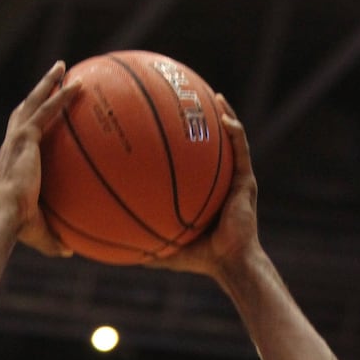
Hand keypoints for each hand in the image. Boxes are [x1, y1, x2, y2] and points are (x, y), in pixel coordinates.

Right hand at [0, 61, 80, 257]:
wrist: (6, 215)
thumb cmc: (18, 227)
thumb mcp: (39, 233)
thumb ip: (54, 238)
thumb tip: (70, 252)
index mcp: (13, 163)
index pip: (21, 138)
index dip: (30, 124)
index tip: (41, 115)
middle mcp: (12, 146)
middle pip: (24, 110)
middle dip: (38, 92)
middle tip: (53, 78)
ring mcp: (17, 139)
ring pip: (34, 102)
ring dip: (48, 83)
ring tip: (63, 67)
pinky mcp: (26, 137)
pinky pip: (48, 110)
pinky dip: (62, 96)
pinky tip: (80, 86)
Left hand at [150, 96, 259, 278]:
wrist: (230, 263)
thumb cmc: (200, 258)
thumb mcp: (165, 247)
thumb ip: (142, 244)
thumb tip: (113, 248)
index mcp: (202, 191)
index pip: (190, 163)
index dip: (180, 145)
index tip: (161, 126)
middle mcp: (219, 181)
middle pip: (210, 146)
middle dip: (202, 122)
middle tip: (186, 101)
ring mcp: (234, 179)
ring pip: (230, 141)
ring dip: (224, 116)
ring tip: (213, 97)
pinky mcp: (246, 181)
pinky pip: (241, 150)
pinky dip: (235, 132)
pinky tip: (225, 118)